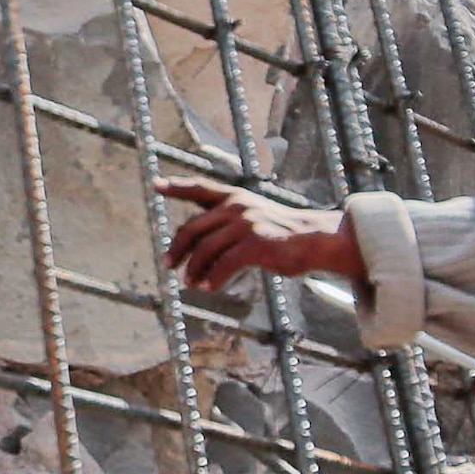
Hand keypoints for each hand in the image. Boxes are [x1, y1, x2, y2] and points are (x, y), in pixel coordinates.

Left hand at [157, 179, 365, 298]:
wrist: (317, 239)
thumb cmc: (285, 234)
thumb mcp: (255, 217)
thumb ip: (227, 223)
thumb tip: (197, 247)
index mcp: (236, 198)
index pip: (200, 188)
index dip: (177, 186)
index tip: (156, 185)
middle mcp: (238, 206)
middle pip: (193, 228)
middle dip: (178, 249)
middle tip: (169, 265)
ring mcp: (246, 224)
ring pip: (205, 249)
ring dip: (194, 269)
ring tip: (191, 283)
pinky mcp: (256, 244)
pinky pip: (224, 264)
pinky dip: (213, 279)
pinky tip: (210, 288)